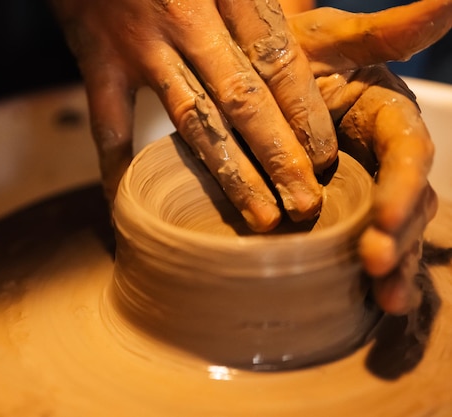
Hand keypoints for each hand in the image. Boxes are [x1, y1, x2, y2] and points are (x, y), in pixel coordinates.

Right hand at [50, 0, 336, 231]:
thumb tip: (327, 14)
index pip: (277, 59)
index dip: (305, 113)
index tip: (324, 159)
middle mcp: (186, 17)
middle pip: (243, 99)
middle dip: (279, 157)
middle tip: (305, 206)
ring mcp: (138, 44)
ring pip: (192, 120)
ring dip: (230, 174)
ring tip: (260, 218)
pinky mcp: (96, 59)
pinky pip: (108, 123)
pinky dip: (117, 167)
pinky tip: (130, 205)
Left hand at [288, 1, 451, 313]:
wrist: (244, 74)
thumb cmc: (281, 54)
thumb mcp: (325, 42)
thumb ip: (382, 34)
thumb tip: (448, 2)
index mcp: (385, 114)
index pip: (408, 153)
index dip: (404, 186)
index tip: (388, 219)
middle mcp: (380, 156)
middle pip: (406, 202)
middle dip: (397, 237)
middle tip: (374, 266)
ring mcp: (360, 187)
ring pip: (391, 230)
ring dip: (391, 265)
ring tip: (383, 300)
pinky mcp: (337, 212)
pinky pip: (359, 242)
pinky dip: (365, 274)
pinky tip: (368, 304)